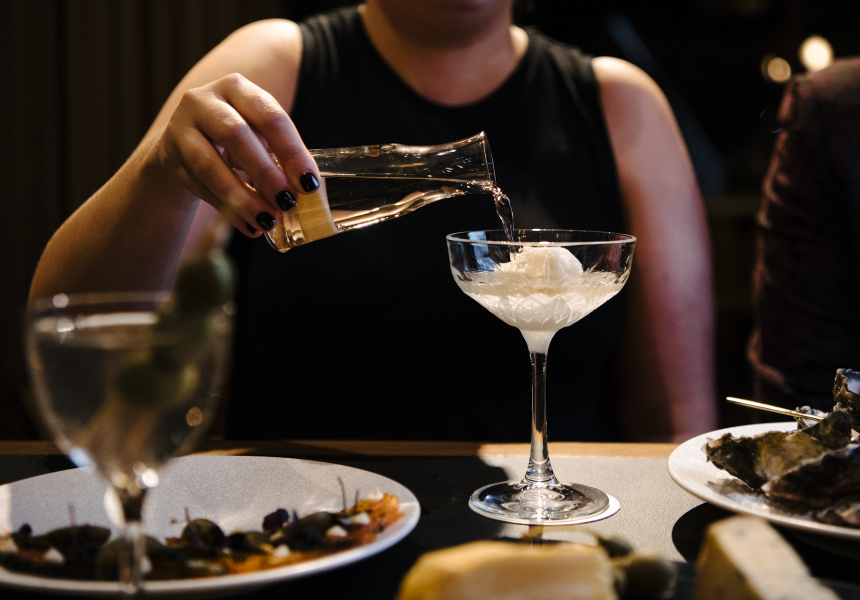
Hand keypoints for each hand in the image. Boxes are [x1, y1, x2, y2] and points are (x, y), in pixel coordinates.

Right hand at [153, 73, 317, 235]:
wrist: (181, 145)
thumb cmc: (234, 141)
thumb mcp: (258, 137)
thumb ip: (280, 157)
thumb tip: (310, 192)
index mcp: (239, 89)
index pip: (270, 116)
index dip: (292, 151)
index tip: (309, 183)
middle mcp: (205, 100)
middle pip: (236, 135)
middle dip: (265, 172)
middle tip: (287, 201)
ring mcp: (181, 125)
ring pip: (210, 164)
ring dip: (242, 197)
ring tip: (267, 220)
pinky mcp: (169, 154)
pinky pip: (199, 185)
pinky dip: (227, 209)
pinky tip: (249, 226)